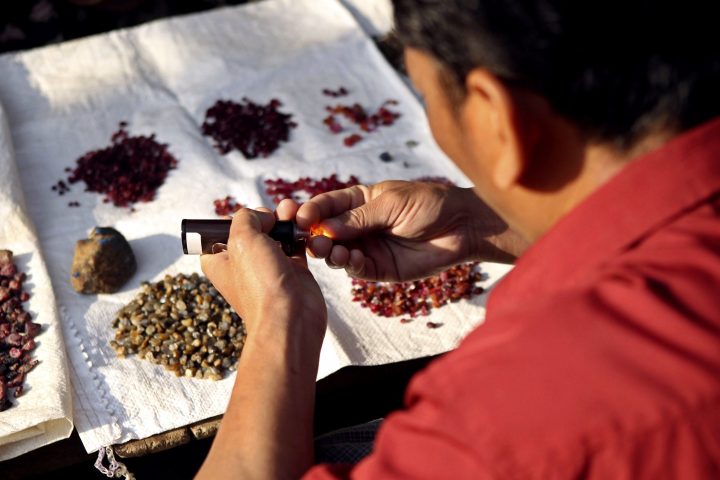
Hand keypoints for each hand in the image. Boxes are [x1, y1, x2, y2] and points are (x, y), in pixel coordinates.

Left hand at [201, 200, 326, 343]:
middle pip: (252, 229)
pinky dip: (300, 235)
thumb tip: (265, 216)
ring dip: (285, 221)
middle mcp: (243, 265)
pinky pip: (296, 245)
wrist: (291, 318)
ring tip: (294, 213)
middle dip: (266, 216)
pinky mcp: (293, 271)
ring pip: (275, 234)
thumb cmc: (260, 284)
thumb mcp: (242, 239)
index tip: (247, 219)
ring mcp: (269, 268)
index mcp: (219, 262)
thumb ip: (247, 218)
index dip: (233, 220)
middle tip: (275, 215)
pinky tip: (304, 228)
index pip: (219, 232)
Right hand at [297, 180, 519, 281]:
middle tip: (310, 238)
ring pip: (337, 252)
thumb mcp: (391, 203)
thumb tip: (325, 227)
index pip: (327, 205)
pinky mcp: (380, 269)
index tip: (298, 216)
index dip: (311, 211)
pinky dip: (349, 265)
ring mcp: (368, 247)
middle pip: (326, 231)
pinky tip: (349, 259)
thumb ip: (359, 217)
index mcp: (360, 201)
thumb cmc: (429, 204)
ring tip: (328, 249)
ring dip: (329, 251)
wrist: (462, 227)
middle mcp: (359, 225)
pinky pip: (356, 269)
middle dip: (314, 234)